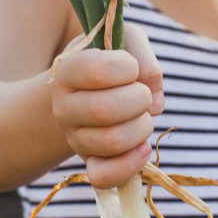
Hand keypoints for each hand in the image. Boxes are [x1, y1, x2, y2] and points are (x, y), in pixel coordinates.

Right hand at [50, 24, 163, 188]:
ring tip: (142, 117)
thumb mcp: (123, 40)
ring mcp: (75, 138)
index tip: (131, 67)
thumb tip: (153, 94)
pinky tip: (142, 148)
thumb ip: (140, 52)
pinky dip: (130, 165)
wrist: (88, 94)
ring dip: (141, 128)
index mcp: (67, 71)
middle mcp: (64, 107)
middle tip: (142, 94)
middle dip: (139, 99)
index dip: (127, 67)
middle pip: (104, 110)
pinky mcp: (90, 163)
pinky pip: (103, 177)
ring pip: (111, 142)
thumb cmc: (111, 63)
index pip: (96, 70)